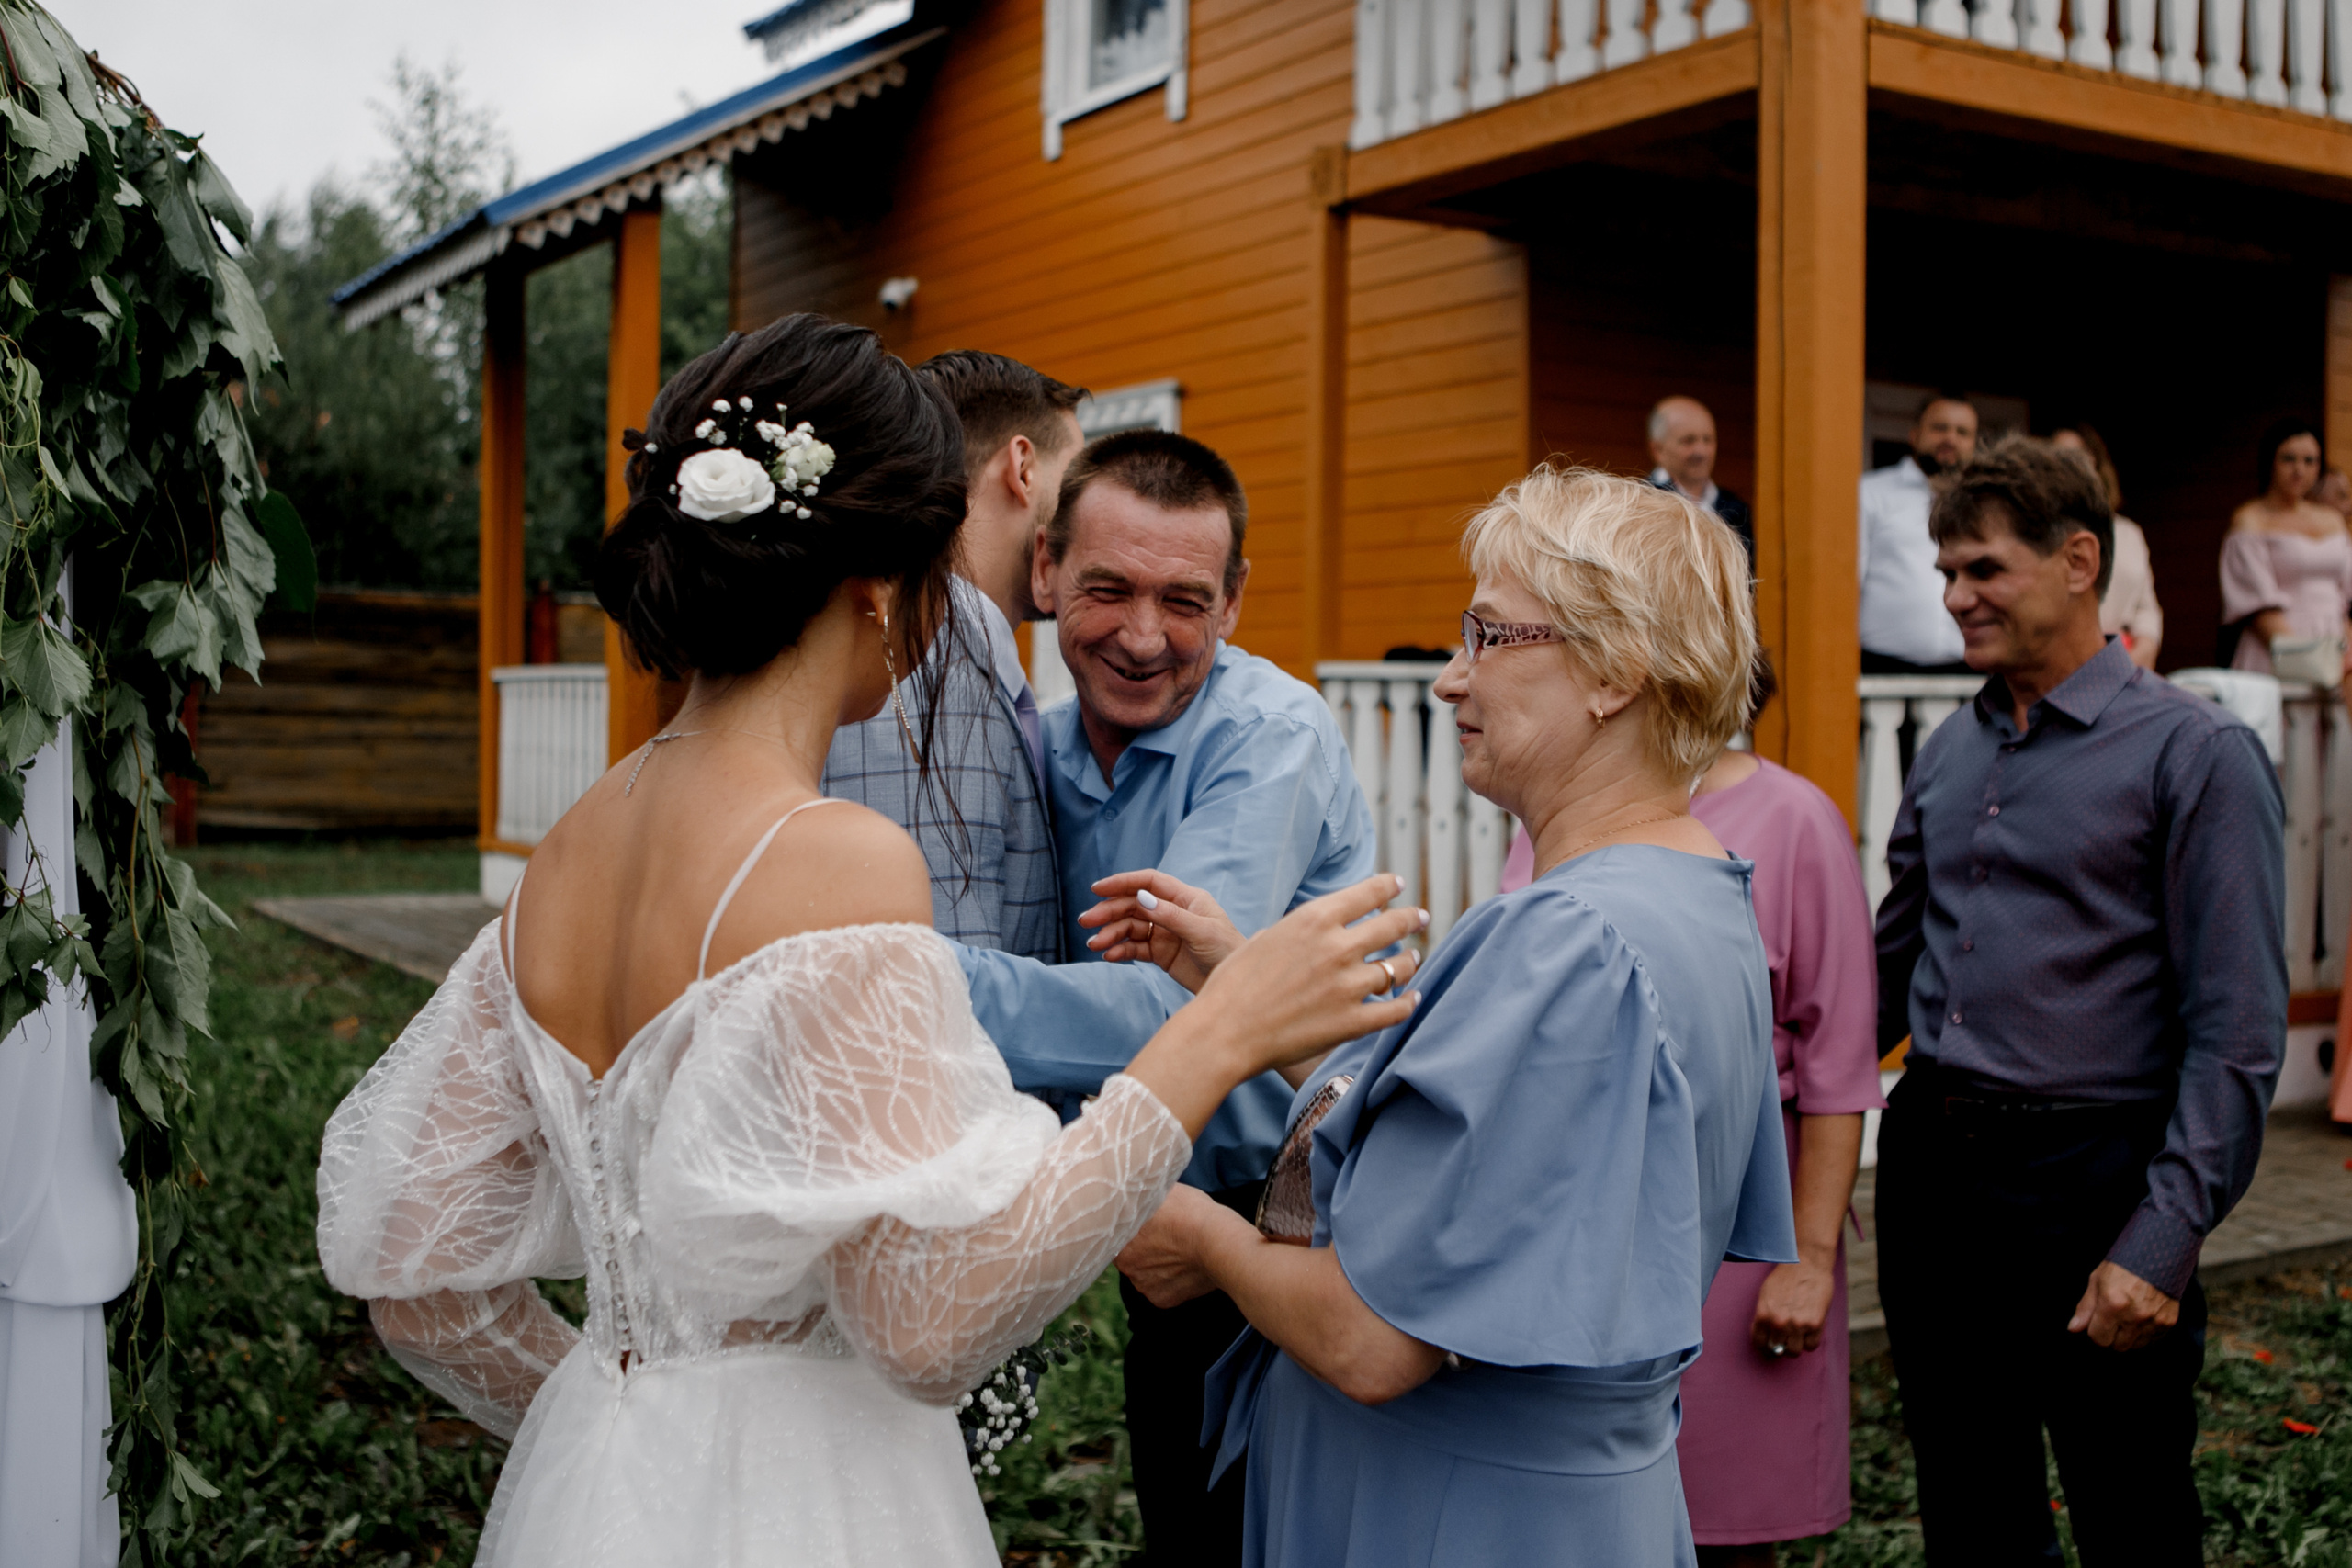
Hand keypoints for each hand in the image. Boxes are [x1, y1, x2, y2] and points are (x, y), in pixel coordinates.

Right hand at [1081, 869, 1242, 993]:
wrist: (1235, 986)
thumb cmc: (1228, 952)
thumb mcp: (1202, 932)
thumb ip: (1171, 916)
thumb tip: (1141, 898)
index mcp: (1186, 898)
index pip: (1149, 882)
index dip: (1123, 882)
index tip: (1098, 889)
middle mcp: (1172, 912)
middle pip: (1134, 905)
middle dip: (1109, 912)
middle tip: (1086, 922)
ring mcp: (1165, 933)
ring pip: (1131, 927)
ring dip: (1111, 934)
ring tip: (1094, 945)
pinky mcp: (1161, 954)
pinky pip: (1136, 949)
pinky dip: (1121, 951)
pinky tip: (1109, 956)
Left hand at [1115, 1184, 1239, 1308]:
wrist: (1219, 1243)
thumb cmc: (1191, 1212)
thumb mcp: (1161, 1193)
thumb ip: (1143, 1200)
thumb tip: (1137, 1195)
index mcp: (1120, 1239)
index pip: (1118, 1235)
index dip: (1133, 1228)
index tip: (1148, 1224)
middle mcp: (1127, 1266)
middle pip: (1132, 1255)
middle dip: (1146, 1247)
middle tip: (1168, 1235)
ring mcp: (1144, 1285)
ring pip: (1147, 1273)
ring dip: (1159, 1264)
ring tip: (1181, 1250)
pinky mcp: (1163, 1299)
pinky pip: (1163, 1288)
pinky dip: (1173, 1280)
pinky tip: (1187, 1266)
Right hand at [1188, 875, 1426, 1076]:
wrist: (1224, 1033)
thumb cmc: (1233, 986)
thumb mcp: (1263, 940)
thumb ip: (1297, 932)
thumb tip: (1314, 934)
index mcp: (1314, 920)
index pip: (1369, 892)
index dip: (1389, 886)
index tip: (1399, 885)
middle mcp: (1337, 948)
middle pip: (1393, 925)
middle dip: (1411, 918)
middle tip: (1420, 917)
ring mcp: (1348, 986)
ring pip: (1400, 968)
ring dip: (1410, 961)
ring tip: (1414, 959)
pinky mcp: (1352, 1022)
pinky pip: (1396, 1010)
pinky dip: (1409, 1003)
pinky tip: (1412, 999)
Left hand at [1750, 1259, 1835, 1356]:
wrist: (1807, 1264)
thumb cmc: (1785, 1277)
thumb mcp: (1766, 1295)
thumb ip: (1764, 1316)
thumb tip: (1765, 1336)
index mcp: (1763, 1315)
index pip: (1760, 1343)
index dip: (1764, 1345)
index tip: (1769, 1344)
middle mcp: (1779, 1322)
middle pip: (1777, 1350)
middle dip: (1780, 1346)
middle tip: (1784, 1339)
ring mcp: (1798, 1324)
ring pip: (1794, 1351)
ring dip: (1795, 1345)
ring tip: (1797, 1335)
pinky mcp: (1816, 1324)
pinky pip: (1811, 1346)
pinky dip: (1810, 1341)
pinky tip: (1808, 1331)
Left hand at [2067, 1261, 2179, 1350]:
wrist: (2159, 1254)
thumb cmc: (2124, 1265)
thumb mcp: (2097, 1280)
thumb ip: (2086, 1307)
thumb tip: (2073, 1328)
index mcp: (2113, 1304)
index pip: (2098, 1338)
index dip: (2095, 1330)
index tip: (2097, 1321)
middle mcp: (2134, 1316)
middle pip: (2117, 1346)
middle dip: (2111, 1336)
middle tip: (2113, 1319)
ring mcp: (2153, 1321)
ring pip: (2135, 1346)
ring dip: (2129, 1336)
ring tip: (2128, 1316)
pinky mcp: (2168, 1322)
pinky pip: (2152, 1340)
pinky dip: (2145, 1333)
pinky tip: (2143, 1316)